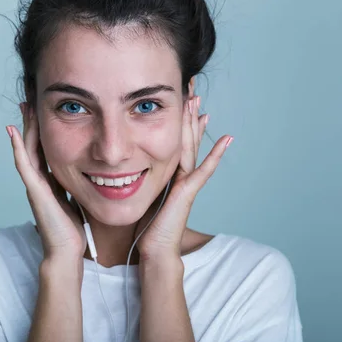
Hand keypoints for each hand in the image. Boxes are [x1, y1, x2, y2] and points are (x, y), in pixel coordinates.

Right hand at [6, 103, 85, 260]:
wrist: (66, 251)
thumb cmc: (72, 229)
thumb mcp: (77, 198)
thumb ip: (77, 185)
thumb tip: (93, 173)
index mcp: (51, 180)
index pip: (46, 148)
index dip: (45, 129)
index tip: (46, 110)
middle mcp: (40, 180)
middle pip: (34, 144)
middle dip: (33, 122)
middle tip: (31, 99)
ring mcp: (34, 185)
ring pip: (27, 150)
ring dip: (25, 128)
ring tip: (24, 107)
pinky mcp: (34, 191)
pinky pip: (24, 165)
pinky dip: (17, 147)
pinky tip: (13, 131)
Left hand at [135, 93, 232, 261]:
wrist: (152, 250)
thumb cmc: (142, 226)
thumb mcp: (134, 193)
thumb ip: (129, 177)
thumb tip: (114, 164)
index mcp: (165, 173)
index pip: (170, 140)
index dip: (173, 120)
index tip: (175, 99)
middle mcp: (179, 176)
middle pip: (183, 138)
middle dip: (186, 115)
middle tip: (190, 91)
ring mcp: (186, 183)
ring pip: (191, 148)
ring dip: (196, 126)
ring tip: (201, 104)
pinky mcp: (188, 193)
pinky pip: (204, 170)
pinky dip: (216, 155)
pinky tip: (227, 139)